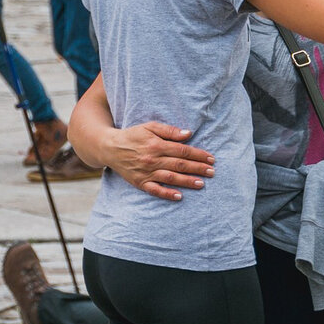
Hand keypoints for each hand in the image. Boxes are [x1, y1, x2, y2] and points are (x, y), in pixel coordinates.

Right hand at [100, 122, 215, 201]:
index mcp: (156, 145)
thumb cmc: (133, 135)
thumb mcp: (150, 126)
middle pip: (180, 165)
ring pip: (170, 178)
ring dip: (187, 181)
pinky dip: (167, 194)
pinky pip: (155, 190)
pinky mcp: (140, 183)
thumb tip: (188, 134)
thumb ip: (169, 131)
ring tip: (202, 183)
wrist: (110, 148)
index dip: (198, 155)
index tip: (211, 159)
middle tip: (212, 172)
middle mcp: (152, 159)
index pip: (182, 151)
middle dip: (198, 168)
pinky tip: (179, 196)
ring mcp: (146, 172)